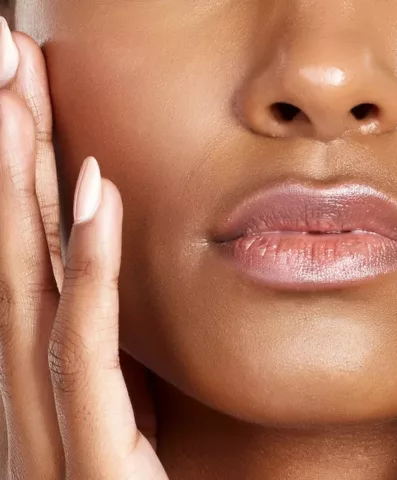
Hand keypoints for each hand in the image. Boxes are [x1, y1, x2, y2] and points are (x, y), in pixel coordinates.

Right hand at [0, 20, 165, 478]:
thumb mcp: (123, 410)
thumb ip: (107, 355)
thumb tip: (103, 294)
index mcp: (46, 366)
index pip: (31, 250)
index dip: (23, 170)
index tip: (22, 92)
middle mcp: (27, 380)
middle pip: (16, 244)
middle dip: (7, 149)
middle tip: (0, 55)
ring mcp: (45, 413)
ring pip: (27, 276)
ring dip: (22, 182)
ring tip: (16, 94)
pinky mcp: (88, 446)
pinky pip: (83, 338)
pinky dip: (87, 263)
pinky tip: (97, 192)